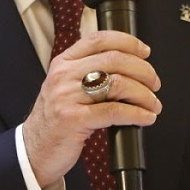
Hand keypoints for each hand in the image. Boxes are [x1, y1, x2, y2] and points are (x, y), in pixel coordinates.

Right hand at [22, 31, 161, 188]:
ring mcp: (66, 97)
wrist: (34, 150)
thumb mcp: (66, 87)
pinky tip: (145, 118)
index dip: (128, 42)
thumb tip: (131, 66)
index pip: (99, 39)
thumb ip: (89, 72)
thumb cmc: (57, 118)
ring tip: (153, 104)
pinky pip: (114, 111)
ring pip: (118, 84)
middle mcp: (63, 75)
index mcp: (63, 62)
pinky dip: (137, 114)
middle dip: (143, 71)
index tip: (145, 52)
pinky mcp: (73, 120)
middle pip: (115, 60)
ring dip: (144, 94)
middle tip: (154, 83)